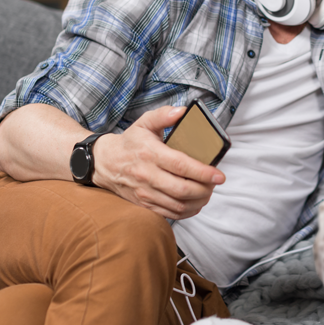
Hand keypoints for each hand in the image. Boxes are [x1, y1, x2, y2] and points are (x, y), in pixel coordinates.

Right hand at [92, 106, 225, 219]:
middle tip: (215, 184)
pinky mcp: (143, 204)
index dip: (203, 172)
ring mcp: (144, 193)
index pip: (181, 166)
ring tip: (208, 192)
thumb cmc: (129, 142)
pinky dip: (186, 212)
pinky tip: (195, 203)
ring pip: (177, 205)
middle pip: (182, 189)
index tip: (219, 175)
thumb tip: (182, 111)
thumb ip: (163, 115)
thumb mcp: (144, 122)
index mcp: (150, 154)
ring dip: (198, 202)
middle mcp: (147, 175)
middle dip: (205, 189)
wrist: (104, 163)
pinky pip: (169, 214)